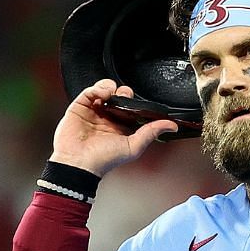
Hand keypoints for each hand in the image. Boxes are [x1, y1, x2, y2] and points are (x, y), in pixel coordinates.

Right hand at [51, 80, 178, 176]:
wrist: (78, 162)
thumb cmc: (103, 159)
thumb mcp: (133, 146)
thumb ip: (151, 133)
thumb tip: (171, 125)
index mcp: (120, 127)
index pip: (132, 107)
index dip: (136, 103)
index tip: (137, 105)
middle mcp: (107, 118)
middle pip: (120, 96)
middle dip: (125, 94)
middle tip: (124, 99)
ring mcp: (93, 112)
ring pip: (106, 90)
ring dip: (112, 88)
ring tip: (113, 95)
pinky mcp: (80, 107)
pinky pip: (91, 91)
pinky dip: (99, 88)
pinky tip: (103, 94)